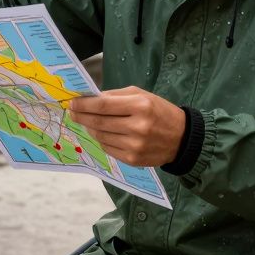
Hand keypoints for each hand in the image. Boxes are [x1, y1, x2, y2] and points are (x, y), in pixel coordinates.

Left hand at [68, 87, 185, 166]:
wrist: (182, 138)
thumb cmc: (159, 111)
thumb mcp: (142, 95)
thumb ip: (116, 96)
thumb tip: (90, 99)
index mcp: (141, 106)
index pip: (103, 105)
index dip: (84, 104)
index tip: (73, 102)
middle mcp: (138, 127)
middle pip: (99, 122)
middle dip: (81, 116)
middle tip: (72, 112)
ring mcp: (135, 145)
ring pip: (101, 136)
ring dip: (90, 128)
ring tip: (86, 122)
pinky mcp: (133, 159)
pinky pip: (108, 148)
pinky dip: (100, 140)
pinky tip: (100, 133)